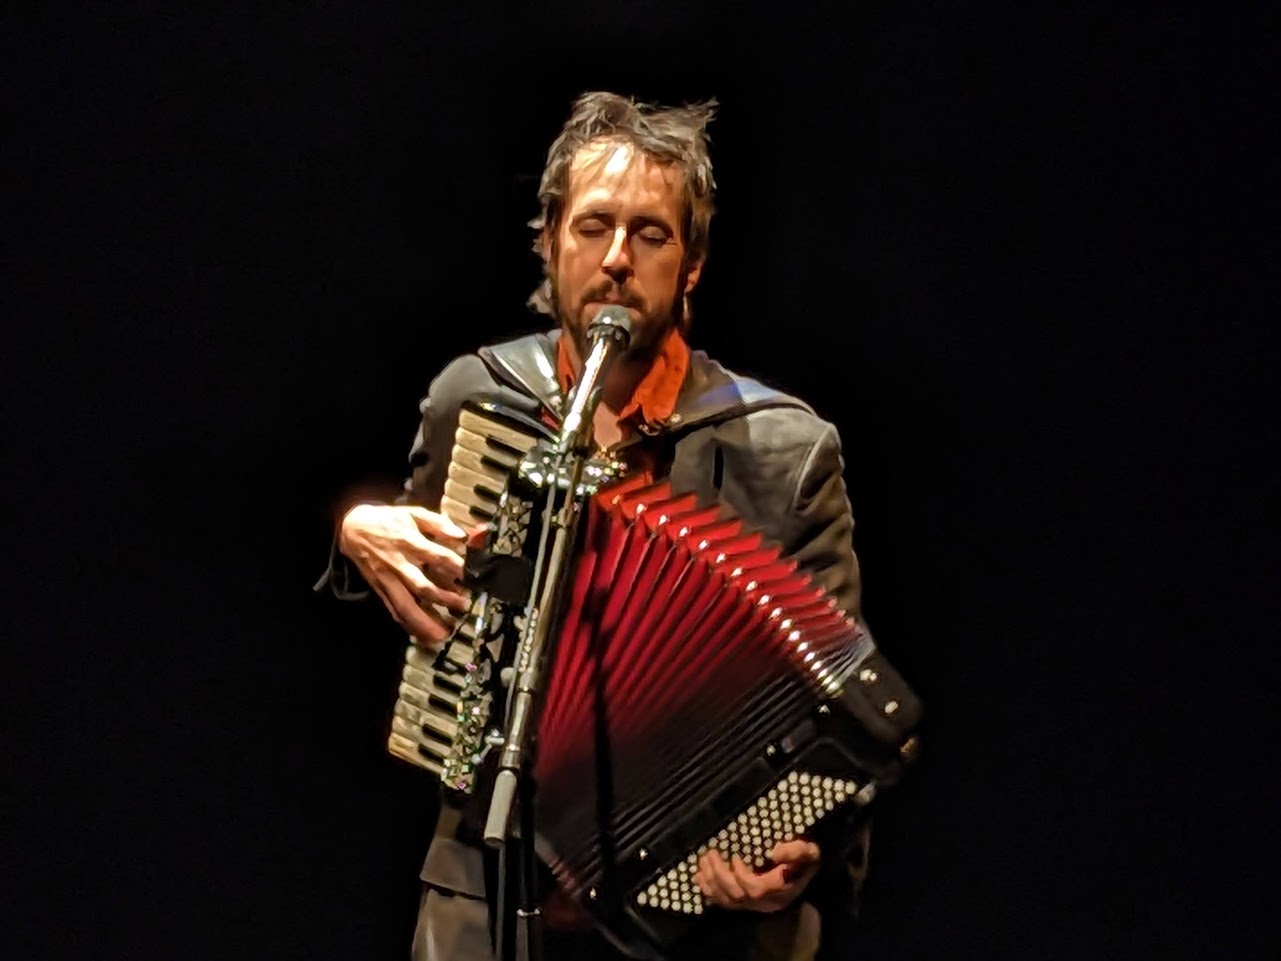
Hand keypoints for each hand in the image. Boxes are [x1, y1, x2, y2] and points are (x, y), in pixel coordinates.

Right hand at [338, 503, 471, 644]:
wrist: (352, 528)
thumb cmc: (388, 520)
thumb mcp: (414, 513)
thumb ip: (438, 523)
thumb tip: (461, 535)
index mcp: (409, 542)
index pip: (436, 556)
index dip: (454, 566)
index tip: (470, 575)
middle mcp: (399, 564)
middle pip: (422, 586)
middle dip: (443, 599)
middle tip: (463, 606)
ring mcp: (388, 580)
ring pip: (406, 605)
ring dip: (425, 622)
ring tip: (443, 634)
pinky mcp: (380, 589)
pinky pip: (394, 610)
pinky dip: (408, 625)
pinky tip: (422, 636)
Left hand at [694, 840, 821, 913]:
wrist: (806, 872)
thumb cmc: (806, 860)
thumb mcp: (809, 852)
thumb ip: (796, 851)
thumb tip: (774, 852)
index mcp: (781, 889)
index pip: (757, 889)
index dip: (741, 875)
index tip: (735, 856)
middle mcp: (767, 902)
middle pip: (738, 895)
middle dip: (720, 875)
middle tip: (710, 853)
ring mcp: (756, 905)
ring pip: (728, 901)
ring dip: (711, 881)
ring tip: (703, 861)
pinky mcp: (747, 905)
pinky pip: (725, 903)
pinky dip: (709, 891)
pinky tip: (700, 877)